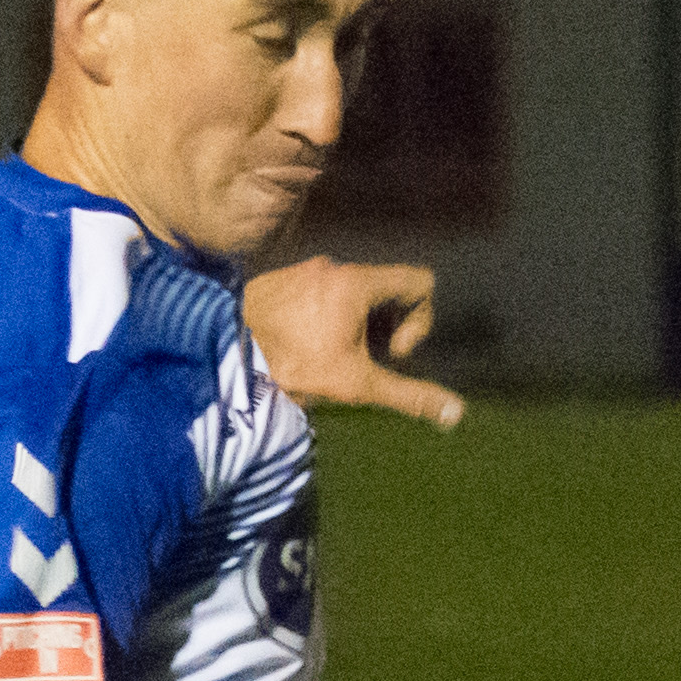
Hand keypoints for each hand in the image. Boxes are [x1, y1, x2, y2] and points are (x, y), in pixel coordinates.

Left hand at [241, 258, 464, 430]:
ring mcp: (303, 271)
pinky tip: (302, 350)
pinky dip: (325, 319)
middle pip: (387, 289)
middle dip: (386, 327)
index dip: (419, 320)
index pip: (420, 282)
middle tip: (362, 359)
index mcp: (358, 282)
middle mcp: (333, 267)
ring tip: (330, 358)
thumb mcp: (358, 385)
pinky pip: (319, 293)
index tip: (393, 352)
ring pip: (352, 293)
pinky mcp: (279, 281)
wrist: (224, 358)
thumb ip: (411, 396)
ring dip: (355, 326)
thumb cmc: (292, 369)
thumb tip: (456, 413)